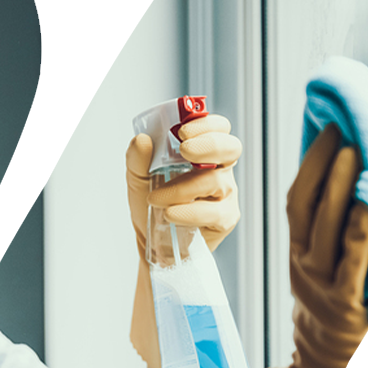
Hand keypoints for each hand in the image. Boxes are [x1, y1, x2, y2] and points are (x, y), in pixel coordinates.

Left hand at [125, 114, 242, 367]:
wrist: (151, 242)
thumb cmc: (150, 205)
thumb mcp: (137, 180)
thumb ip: (137, 160)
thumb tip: (141, 139)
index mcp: (203, 153)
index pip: (219, 129)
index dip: (207, 125)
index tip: (182, 132)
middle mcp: (219, 170)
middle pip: (231, 148)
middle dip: (209, 145)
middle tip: (184, 149)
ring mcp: (225, 195)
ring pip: (216, 182)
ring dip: (182, 188)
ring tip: (157, 199)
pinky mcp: (225, 219)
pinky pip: (214, 212)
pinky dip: (191, 212)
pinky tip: (172, 214)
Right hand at [284, 123, 367, 367]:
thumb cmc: (332, 330)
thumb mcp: (322, 280)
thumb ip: (330, 244)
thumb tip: (350, 196)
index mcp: (299, 257)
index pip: (296, 201)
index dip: (311, 163)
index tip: (330, 125)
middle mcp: (305, 268)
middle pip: (305, 208)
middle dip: (323, 164)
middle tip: (343, 126)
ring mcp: (322, 289)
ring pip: (324, 231)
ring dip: (339, 189)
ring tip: (356, 152)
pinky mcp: (346, 311)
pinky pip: (350, 269)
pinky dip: (358, 238)